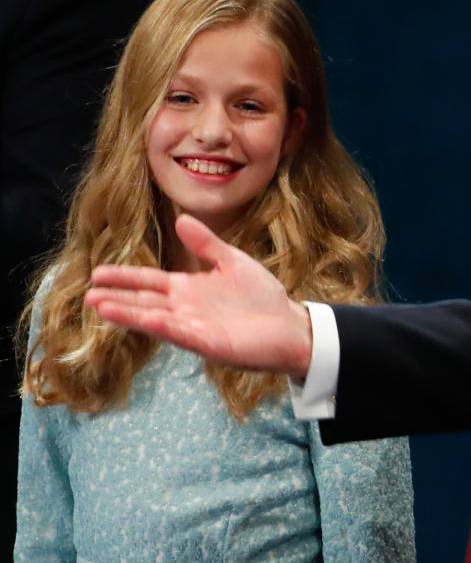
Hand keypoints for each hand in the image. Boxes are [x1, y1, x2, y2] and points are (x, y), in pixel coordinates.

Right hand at [83, 214, 312, 376]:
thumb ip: (207, 244)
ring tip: (100, 306)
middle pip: (144, 301)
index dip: (125, 277)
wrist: (290, 324)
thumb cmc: (261, 296)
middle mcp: (185, 309)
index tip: (97, 272)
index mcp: (189, 289)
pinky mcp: (209, 343)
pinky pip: (182, 333)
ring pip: (154, 319)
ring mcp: (194, 327)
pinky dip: (164, 326)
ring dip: (128, 314)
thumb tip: (181, 218)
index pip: (150, 281)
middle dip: (117, 298)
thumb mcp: (232, 262)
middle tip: (88, 294)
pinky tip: (147, 319)